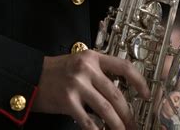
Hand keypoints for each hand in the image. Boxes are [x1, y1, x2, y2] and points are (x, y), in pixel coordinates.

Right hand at [32, 50, 148, 128]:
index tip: (147, 95)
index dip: (139, 81)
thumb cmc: (58, 71)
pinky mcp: (67, 101)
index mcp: (92, 57)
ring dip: (118, 125)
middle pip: (116, 93)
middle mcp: (86, 69)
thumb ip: (99, 72)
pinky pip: (88, 121)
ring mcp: (77, 85)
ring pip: (106, 109)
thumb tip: (121, 93)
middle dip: (129, 114)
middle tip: (136, 125)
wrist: (31, 76)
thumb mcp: (80, 63)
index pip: (123, 66)